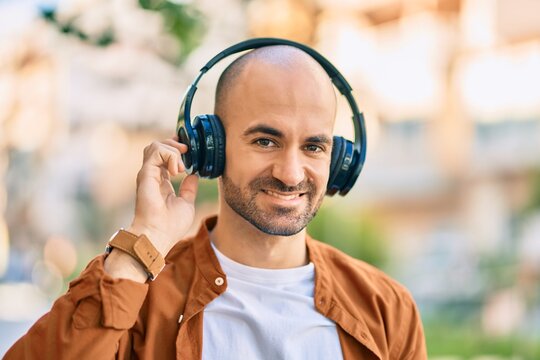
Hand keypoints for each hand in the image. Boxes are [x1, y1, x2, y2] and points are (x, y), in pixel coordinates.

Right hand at [104, 138, 197, 281]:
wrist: (158, 236)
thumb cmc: (170, 226)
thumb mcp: (186, 203)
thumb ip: (189, 189)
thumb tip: (194, 175)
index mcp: (161, 182)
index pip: (164, 157)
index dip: (176, 150)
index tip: (189, 152)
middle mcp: (152, 176)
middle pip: (157, 147)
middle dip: (174, 144)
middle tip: (187, 152)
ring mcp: (148, 174)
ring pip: (155, 146)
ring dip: (172, 150)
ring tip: (181, 167)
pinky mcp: (146, 174)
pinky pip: (156, 152)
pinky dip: (170, 155)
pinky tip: (178, 171)